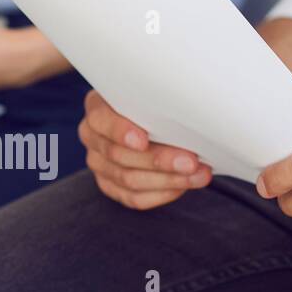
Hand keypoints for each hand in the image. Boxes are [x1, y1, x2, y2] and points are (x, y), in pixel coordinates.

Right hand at [80, 90, 212, 209]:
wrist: (153, 121)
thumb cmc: (154, 103)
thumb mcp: (152, 94)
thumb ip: (159, 101)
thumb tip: (189, 114)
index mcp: (97, 108)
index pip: (100, 119)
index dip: (120, 131)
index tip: (143, 140)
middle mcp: (92, 137)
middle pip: (119, 155)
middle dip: (159, 160)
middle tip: (191, 161)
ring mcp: (98, 164)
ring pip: (129, 180)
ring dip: (168, 179)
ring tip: (199, 175)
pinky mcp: (110, 186)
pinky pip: (134, 198)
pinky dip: (162, 193)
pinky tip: (183, 186)